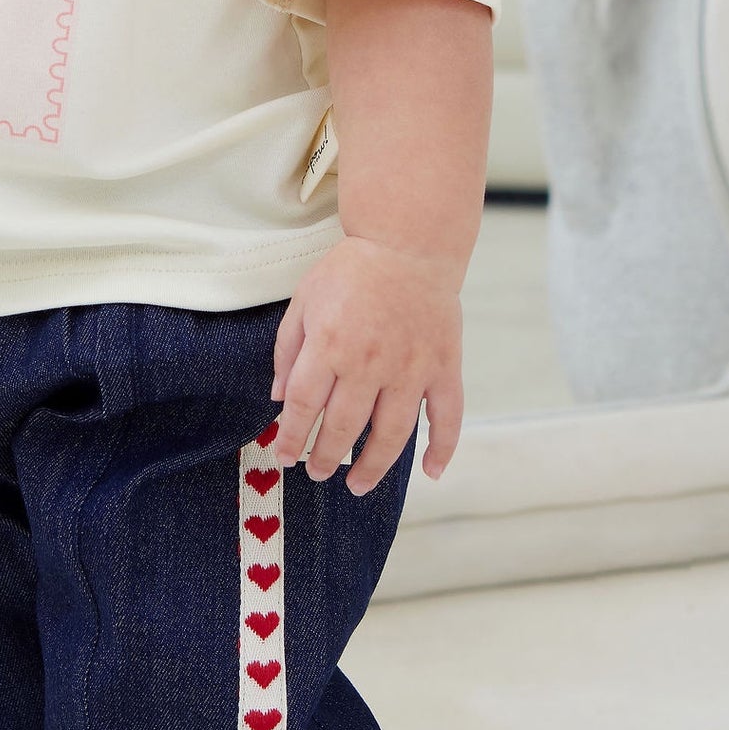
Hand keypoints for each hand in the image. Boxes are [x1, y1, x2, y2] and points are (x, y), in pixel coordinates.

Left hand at [269, 236, 464, 491]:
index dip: (292, 437)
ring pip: (392, 433)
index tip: (284, 456)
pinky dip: (443, 448)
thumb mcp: (304, 301)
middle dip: (326, 458)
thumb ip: (288, 350)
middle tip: (318, 472)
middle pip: (344, 427)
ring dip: (373, 466)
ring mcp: (411, 368)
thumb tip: (281, 399)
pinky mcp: (443, 367)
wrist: (407, 244)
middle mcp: (370, 362)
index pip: (305, 406)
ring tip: (358, 486)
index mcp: (330, 344)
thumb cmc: (351, 271)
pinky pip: (447, 416)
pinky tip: (430, 472)